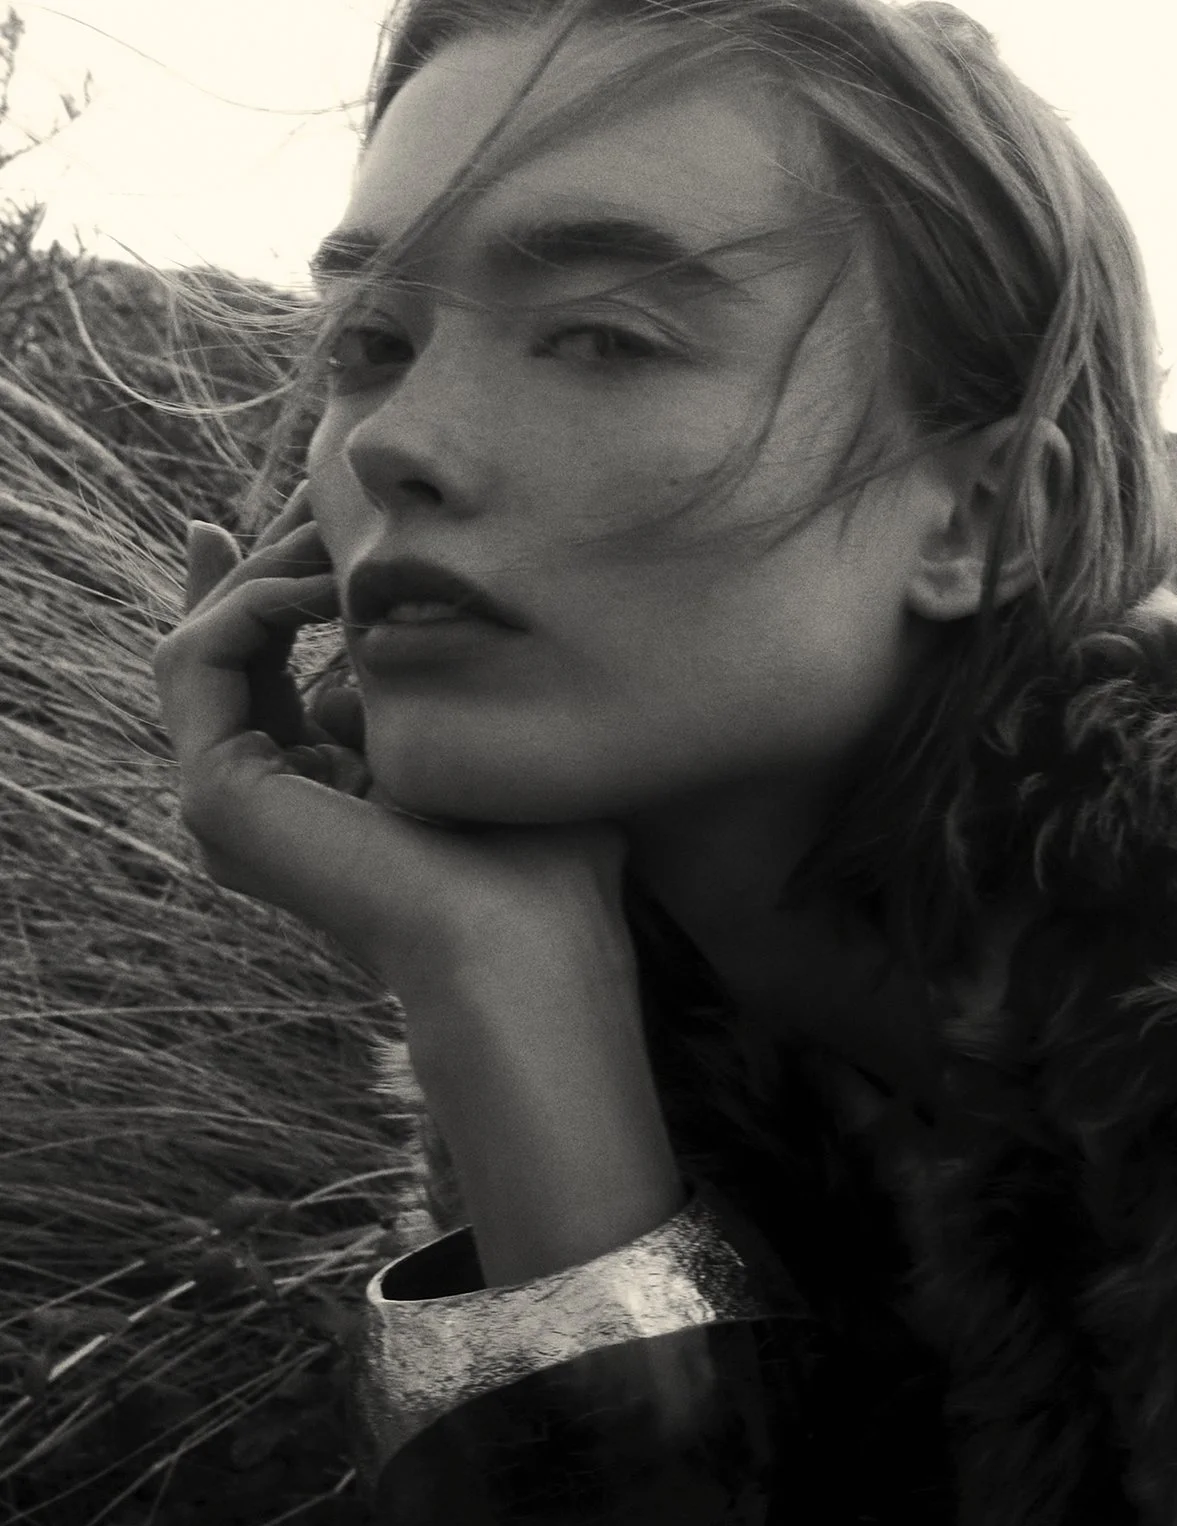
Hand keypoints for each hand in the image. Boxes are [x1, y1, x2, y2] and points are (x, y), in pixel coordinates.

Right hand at [158, 480, 680, 1284]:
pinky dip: (253, 600)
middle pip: (226, 654)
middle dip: (268, 562)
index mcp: (321, 809)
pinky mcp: (216, 796)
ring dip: (267, 571)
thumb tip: (418, 604)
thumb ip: (442, 683)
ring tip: (335, 536)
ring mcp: (230, 809)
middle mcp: (265, 813)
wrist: (524, 944)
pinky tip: (326, 581)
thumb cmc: (543, 867)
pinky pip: (200, 659)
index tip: (301, 516)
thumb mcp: (492, 748)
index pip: (268, 680)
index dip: (272, 592)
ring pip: (206, 646)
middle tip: (320, 497)